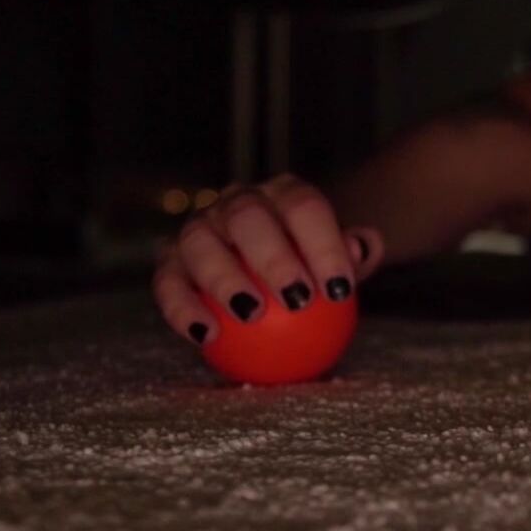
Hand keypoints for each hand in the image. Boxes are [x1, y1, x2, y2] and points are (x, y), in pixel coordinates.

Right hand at [151, 173, 384, 347]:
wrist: (273, 265)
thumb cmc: (314, 265)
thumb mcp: (342, 258)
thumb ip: (356, 253)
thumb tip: (363, 249)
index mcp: (283, 193)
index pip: (303, 206)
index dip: (322, 244)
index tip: (339, 290)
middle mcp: (236, 201)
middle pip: (247, 216)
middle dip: (272, 256)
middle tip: (297, 300)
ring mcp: (199, 227)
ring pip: (198, 241)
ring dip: (222, 278)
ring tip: (250, 315)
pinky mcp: (171, 260)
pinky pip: (167, 282)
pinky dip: (182, 308)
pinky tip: (206, 337)